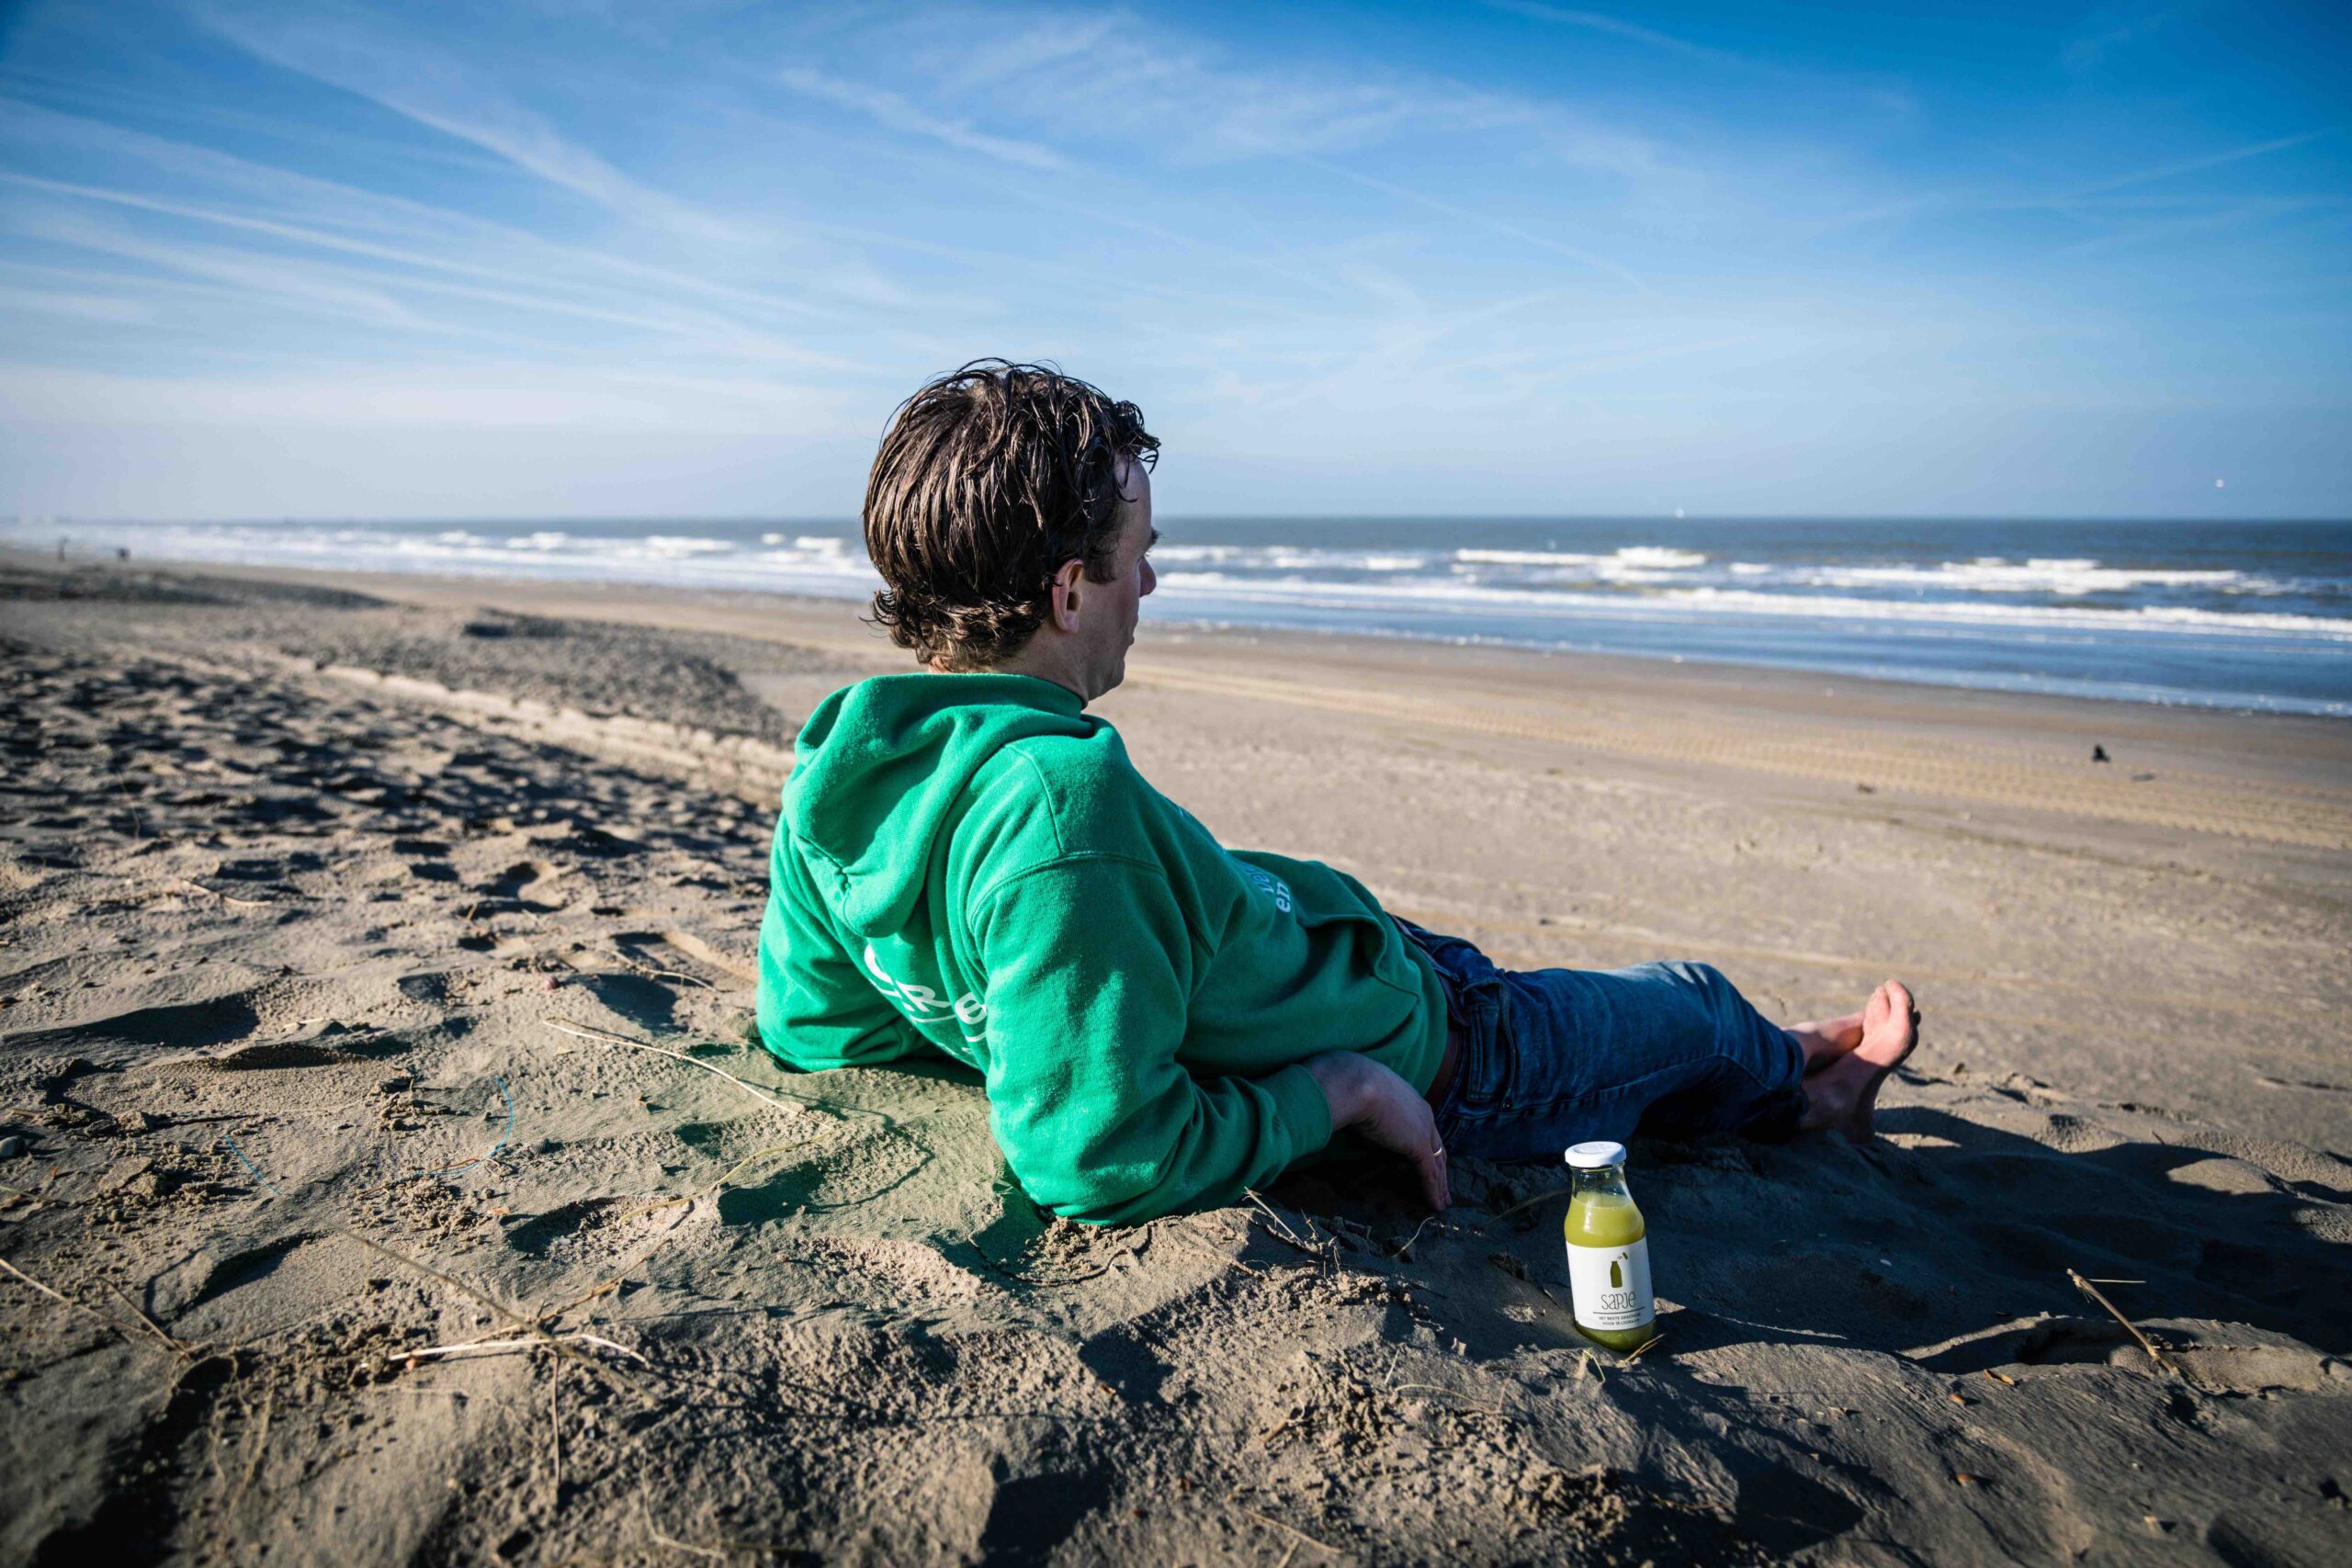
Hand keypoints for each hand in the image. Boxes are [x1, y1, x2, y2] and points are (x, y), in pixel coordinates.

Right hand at [1306, 1052, 1449, 1211]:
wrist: (1357, 1084)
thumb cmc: (1354, 1089)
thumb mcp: (1366, 1105)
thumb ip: (1373, 1123)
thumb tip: (1367, 1141)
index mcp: (1413, 1102)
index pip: (1426, 1132)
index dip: (1429, 1150)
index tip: (1430, 1163)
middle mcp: (1424, 1115)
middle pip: (1438, 1149)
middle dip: (1441, 1170)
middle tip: (1444, 1189)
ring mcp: (1423, 1131)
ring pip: (1437, 1164)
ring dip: (1440, 1186)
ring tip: (1442, 1203)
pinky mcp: (1418, 1146)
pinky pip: (1429, 1174)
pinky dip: (1432, 1191)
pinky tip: (1435, 1206)